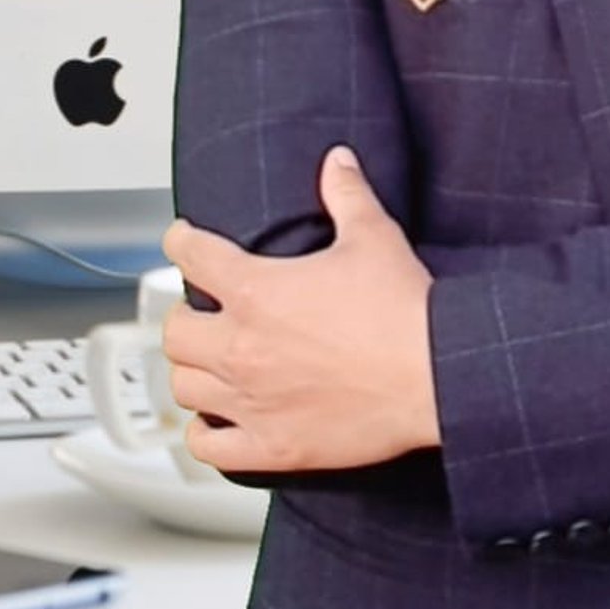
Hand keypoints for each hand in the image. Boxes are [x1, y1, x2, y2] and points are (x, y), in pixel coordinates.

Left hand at [160, 146, 439, 472]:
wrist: (434, 375)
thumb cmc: (403, 311)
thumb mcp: (373, 236)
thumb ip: (346, 194)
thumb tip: (336, 161)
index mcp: (256, 291)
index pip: (191, 256)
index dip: (181, 242)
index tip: (183, 241)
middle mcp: (242, 347)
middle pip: (174, 332)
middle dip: (184, 317)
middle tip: (202, 313)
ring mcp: (251, 401)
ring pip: (184, 387)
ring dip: (191, 372)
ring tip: (207, 364)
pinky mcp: (270, 446)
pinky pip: (208, 446)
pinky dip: (205, 433)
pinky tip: (215, 421)